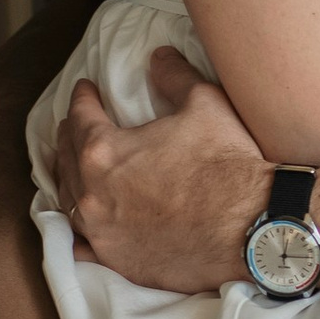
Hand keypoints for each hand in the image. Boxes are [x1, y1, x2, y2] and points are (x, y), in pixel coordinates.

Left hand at [55, 49, 319, 291]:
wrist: (253, 228)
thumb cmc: (228, 165)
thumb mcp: (204, 104)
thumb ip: (174, 76)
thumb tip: (159, 56)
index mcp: (103, 151)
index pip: (81, 116)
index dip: (84, 98)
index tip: (87, 90)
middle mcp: (92, 195)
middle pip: (66, 159)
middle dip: (70, 135)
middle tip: (76, 124)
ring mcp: (103, 234)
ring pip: (69, 202)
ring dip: (70, 178)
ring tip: (74, 168)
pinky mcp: (119, 262)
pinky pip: (83, 245)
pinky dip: (79, 230)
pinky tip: (83, 222)